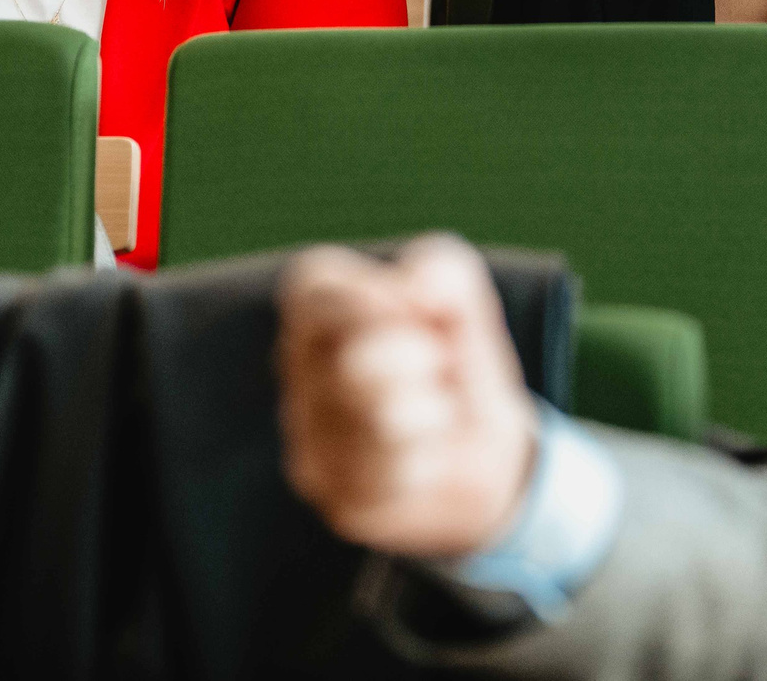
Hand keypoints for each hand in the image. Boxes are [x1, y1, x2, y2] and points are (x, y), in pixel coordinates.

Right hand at [277, 233, 538, 558]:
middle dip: (417, 363)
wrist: (471, 458)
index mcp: (316, 312)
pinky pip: (392, 474)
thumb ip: (444, 273)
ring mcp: (308, 437)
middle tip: (434, 368)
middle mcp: (296, 371)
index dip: (376, 297)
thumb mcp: (460, 305)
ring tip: (434, 415)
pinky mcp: (334, 493)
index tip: (421, 311)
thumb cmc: (450, 366)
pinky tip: (425, 458)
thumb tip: (418, 292)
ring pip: (379, 421)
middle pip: (355, 360)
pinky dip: (429, 460)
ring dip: (432, 413)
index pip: (314, 287)